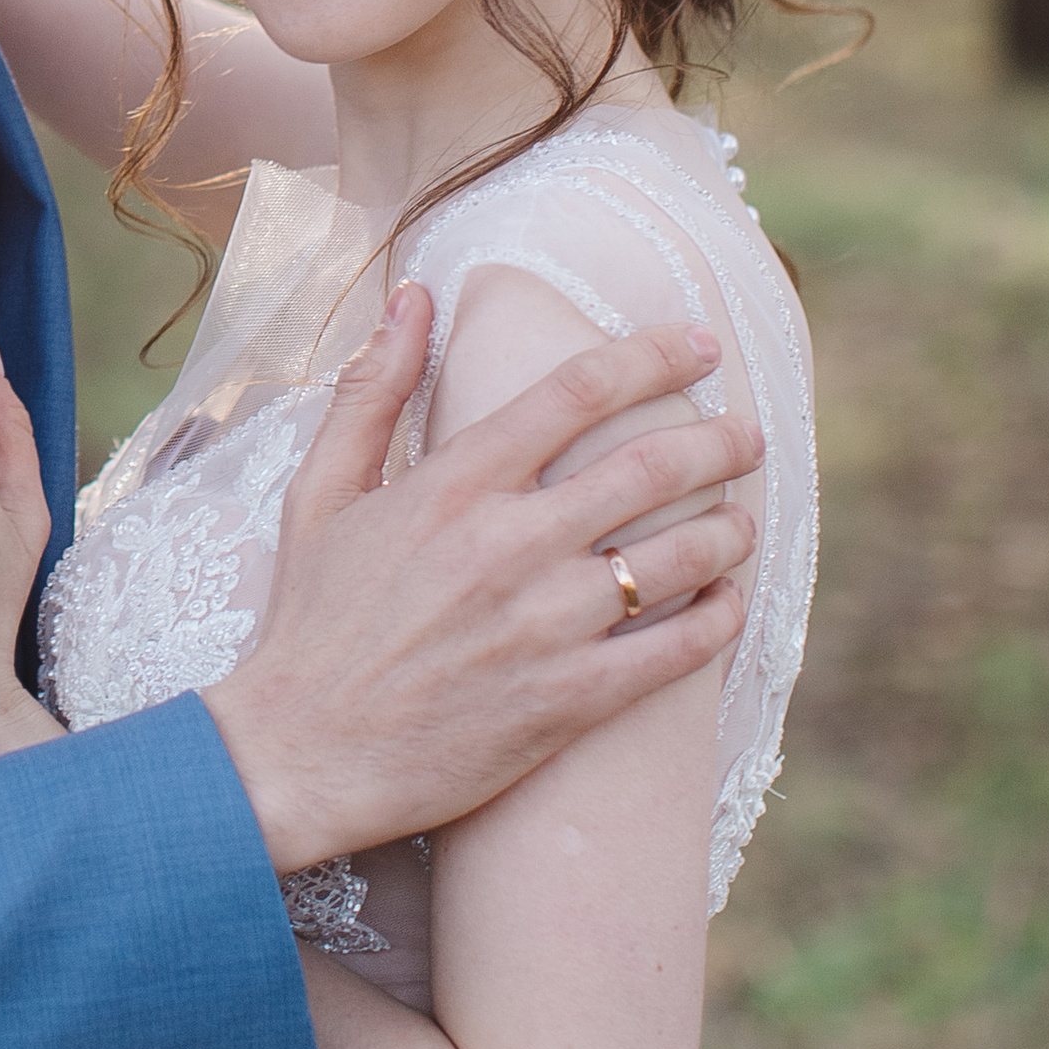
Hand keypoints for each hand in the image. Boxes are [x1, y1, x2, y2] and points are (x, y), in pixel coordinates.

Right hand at [206, 289, 759, 869]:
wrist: (300, 754)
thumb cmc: (309, 620)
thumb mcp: (320, 491)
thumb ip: (373, 388)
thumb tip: (414, 295)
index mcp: (452, 485)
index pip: (576, 393)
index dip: (652, 356)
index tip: (700, 344)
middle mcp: (507, 546)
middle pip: (649, 469)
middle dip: (717, 442)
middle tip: (747, 434)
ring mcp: (544, 626)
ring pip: (677, 557)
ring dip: (729, 529)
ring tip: (743, 519)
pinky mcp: (568, 702)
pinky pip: (675, 650)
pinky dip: (719, 618)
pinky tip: (729, 601)